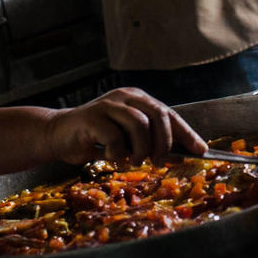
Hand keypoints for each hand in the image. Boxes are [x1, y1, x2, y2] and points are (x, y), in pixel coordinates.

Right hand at [45, 87, 207, 164]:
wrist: (57, 136)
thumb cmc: (95, 139)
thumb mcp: (126, 142)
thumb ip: (149, 144)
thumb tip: (179, 155)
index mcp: (136, 99)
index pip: (169, 114)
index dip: (186, 133)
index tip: (201, 150)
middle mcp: (125, 97)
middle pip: (158, 114)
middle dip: (164, 142)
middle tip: (159, 161)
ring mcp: (107, 104)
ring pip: (139, 124)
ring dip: (141, 149)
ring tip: (133, 160)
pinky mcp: (91, 116)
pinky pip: (114, 135)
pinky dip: (118, 152)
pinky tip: (112, 157)